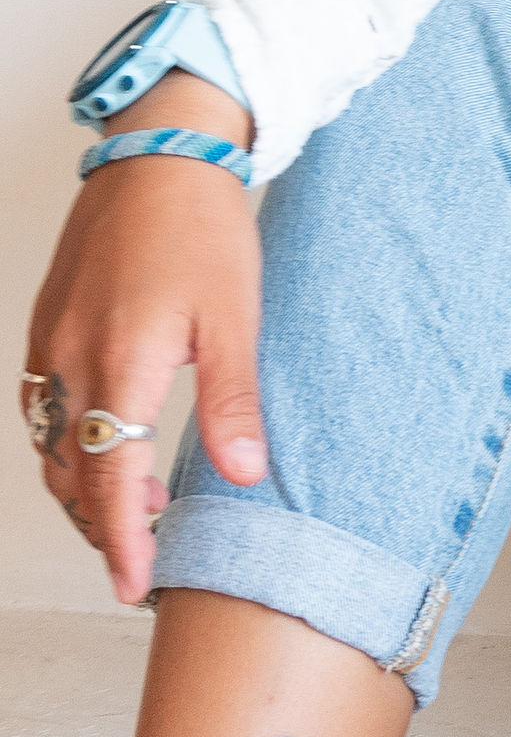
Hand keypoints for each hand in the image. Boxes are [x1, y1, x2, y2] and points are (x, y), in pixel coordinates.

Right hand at [24, 73, 263, 604]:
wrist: (159, 153)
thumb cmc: (203, 228)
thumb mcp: (236, 316)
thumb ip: (234, 401)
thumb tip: (244, 476)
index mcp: (122, 360)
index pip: (109, 477)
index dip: (120, 540)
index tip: (134, 584)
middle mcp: (72, 357)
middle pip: (70, 472)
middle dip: (98, 526)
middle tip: (138, 561)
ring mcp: (50, 341)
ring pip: (47, 444)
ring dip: (79, 489)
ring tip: (125, 519)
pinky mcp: (45, 324)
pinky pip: (39, 407)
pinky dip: (61, 445)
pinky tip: (95, 452)